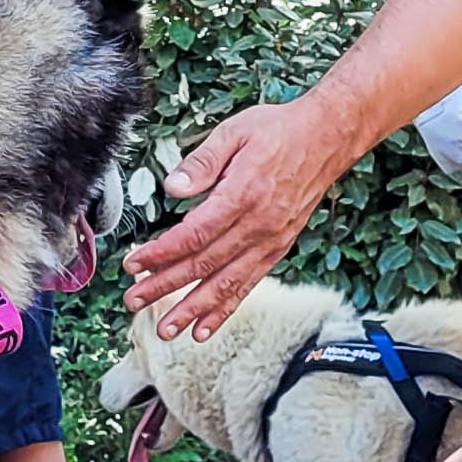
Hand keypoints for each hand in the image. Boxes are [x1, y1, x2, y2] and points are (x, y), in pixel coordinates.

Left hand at [122, 99, 358, 337]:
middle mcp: (258, 225)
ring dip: (192, 309)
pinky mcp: (278, 249)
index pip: (194, 235)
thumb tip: (172, 188)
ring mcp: (271, 241)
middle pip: (204, 264)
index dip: (161, 253)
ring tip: (165, 329)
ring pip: (226, 283)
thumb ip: (201, 162)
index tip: (134, 263)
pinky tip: (204, 328)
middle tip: (134, 300)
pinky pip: (248, 284)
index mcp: (243, 194)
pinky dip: (225, 309)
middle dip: (165, 286)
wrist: (327, 138)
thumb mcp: (235, 132)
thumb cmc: (280, 131)